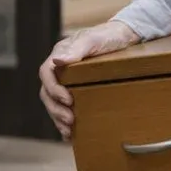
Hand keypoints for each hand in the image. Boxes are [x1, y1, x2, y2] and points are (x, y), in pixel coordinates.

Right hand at [38, 20, 141, 139]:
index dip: (53, 89)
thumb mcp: (94, 40)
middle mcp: (60, 69)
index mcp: (60, 55)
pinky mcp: (77, 89)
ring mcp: (67, 80)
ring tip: (69, 131)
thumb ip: (76, 49)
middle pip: (47, 92)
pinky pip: (65, 107)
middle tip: (70, 120)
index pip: (46, 73)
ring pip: (54, 103)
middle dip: (56, 109)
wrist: (124, 38)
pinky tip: (72, 134)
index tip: (68, 100)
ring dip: (58, 118)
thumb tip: (57, 61)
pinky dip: (65, 121)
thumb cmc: (108, 36)